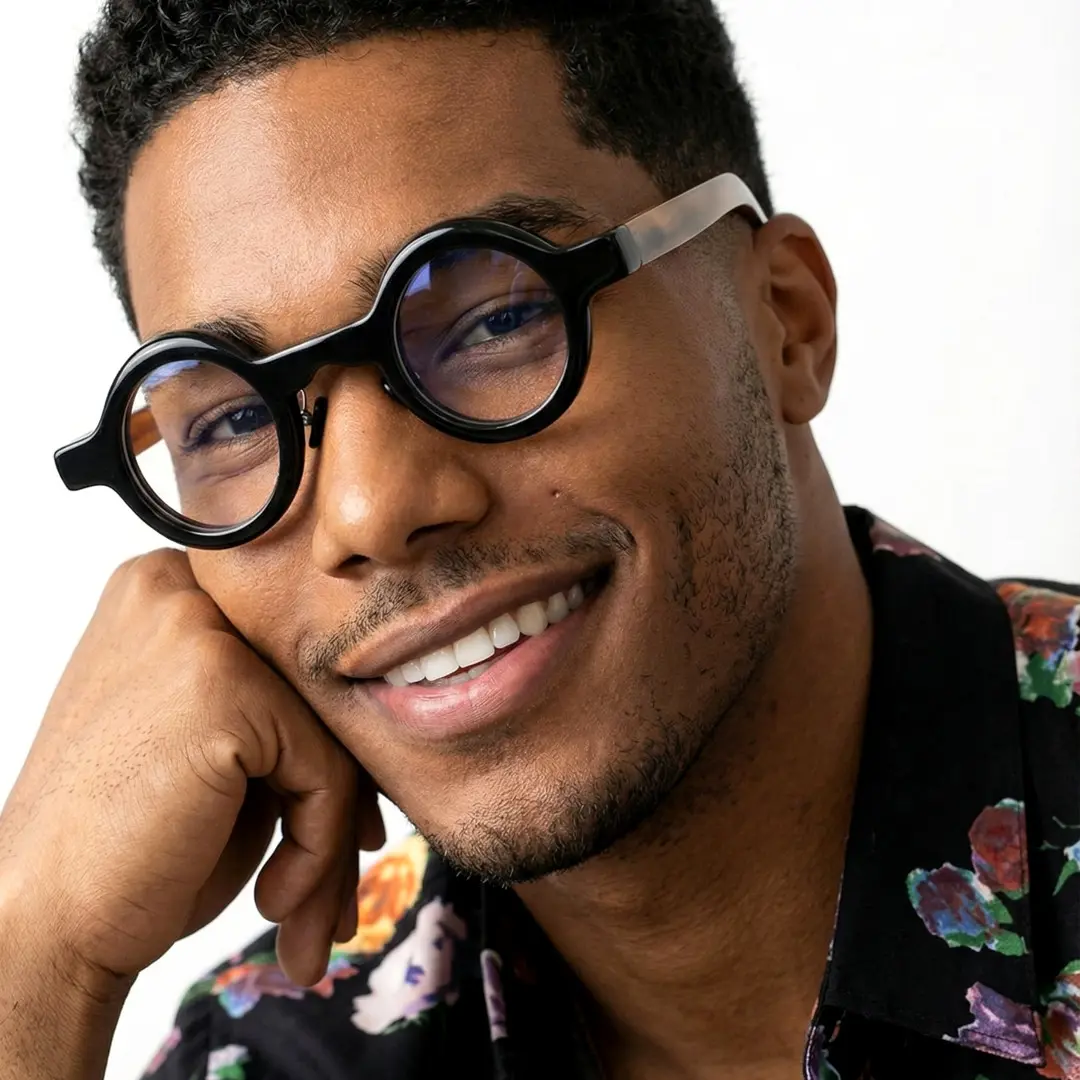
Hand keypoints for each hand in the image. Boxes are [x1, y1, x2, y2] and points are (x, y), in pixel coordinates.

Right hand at [0, 549, 382, 995]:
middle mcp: (178, 590)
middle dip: (340, 801)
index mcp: (168, 592)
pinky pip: (324, 768)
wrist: (45, 924)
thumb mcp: (212, 753)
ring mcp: (198, 628)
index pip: (293, 665)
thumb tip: (388, 720)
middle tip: (338, 886)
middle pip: (317, 693)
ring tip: (308, 915)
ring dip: (332, 840)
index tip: (345, 831)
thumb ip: (286, 714)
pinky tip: (275, 898)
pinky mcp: (223, 682)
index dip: (326, 751)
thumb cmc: (126, 845)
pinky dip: (318, 845)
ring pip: (329, 734)